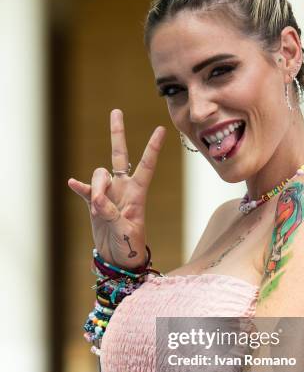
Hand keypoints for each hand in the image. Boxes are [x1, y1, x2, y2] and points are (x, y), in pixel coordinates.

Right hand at [68, 109, 165, 267]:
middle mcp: (123, 189)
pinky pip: (85, 190)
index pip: (147, 165)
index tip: (162, 129)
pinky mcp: (94, 205)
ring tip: (98, 208)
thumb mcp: (126, 232)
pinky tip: (73, 184)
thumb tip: (98, 200)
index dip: (153, 148)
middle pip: (119, 155)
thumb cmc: (131, 247)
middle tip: (116, 111)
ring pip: (99, 175)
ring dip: (96, 187)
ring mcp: (108, 195)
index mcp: (138, 194)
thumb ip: (112, 214)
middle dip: (117, 134)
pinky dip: (80, 187)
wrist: (119, 260)